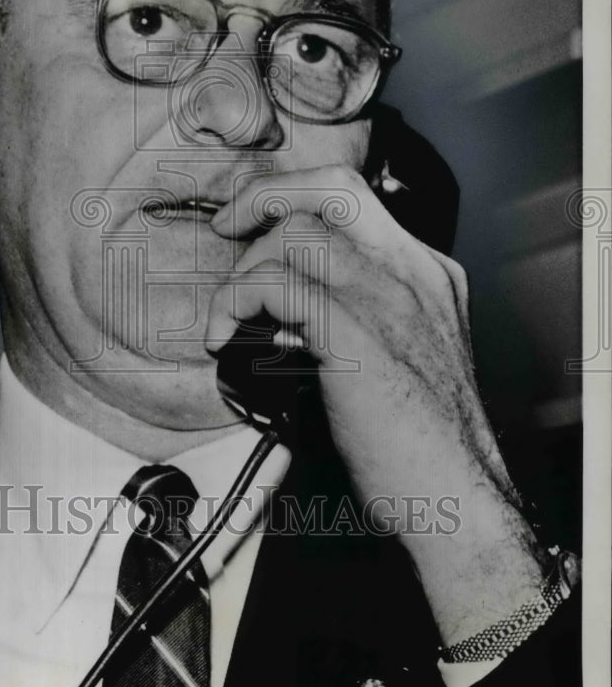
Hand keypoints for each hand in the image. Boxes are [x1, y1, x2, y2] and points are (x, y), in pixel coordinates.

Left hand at [205, 165, 545, 643]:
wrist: (460, 498)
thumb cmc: (420, 440)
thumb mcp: (400, 354)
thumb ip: (356, 313)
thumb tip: (284, 305)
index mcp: (423, 273)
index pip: (354, 197)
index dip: (295, 195)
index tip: (255, 219)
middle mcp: (412, 272)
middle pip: (331, 189)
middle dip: (266, 196)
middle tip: (227, 227)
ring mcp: (390, 297)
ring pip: (297, 234)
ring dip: (245, 270)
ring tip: (230, 314)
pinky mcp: (359, 333)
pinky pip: (278, 285)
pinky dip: (236, 301)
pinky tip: (226, 335)